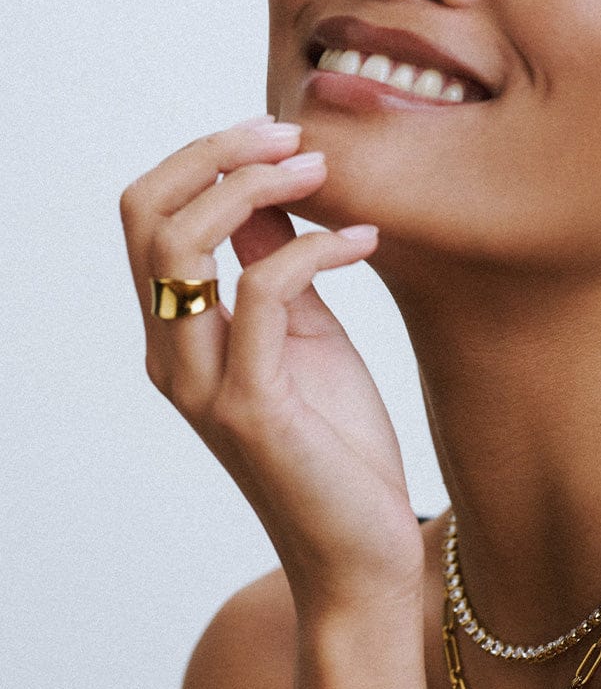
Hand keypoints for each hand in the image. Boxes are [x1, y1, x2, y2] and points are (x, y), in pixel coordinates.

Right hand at [120, 116, 424, 616]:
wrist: (361, 553)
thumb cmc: (340, 451)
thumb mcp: (307, 340)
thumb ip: (276, 273)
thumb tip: (267, 196)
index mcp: (178, 338)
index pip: (148, 216)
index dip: (201, 158)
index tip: (277, 135)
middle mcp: (173, 358)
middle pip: (146, 215)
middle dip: (215, 153)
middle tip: (293, 135)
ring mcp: (203, 384)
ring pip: (181, 244)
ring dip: (254, 185)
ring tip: (323, 169)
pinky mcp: (250, 407)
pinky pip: (266, 294)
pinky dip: (317, 249)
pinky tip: (367, 241)